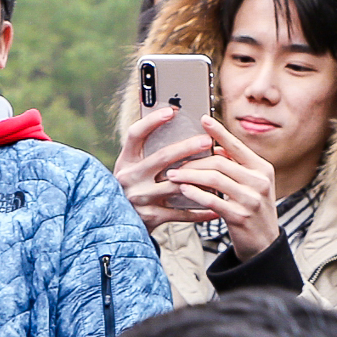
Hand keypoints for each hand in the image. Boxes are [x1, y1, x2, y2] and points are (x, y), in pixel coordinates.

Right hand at [113, 108, 215, 231]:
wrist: (118, 226)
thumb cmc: (132, 190)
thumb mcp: (132, 170)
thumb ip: (148, 154)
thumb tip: (175, 127)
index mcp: (126, 161)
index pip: (135, 134)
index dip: (152, 122)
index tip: (171, 111)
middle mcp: (130, 178)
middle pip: (162, 157)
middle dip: (187, 147)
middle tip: (207, 140)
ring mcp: (140, 198)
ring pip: (176, 185)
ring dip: (199, 178)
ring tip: (218, 172)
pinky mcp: (150, 217)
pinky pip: (181, 213)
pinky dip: (200, 210)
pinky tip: (215, 207)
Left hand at [166, 116, 282, 258]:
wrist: (264, 244)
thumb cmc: (253, 211)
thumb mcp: (252, 185)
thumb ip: (238, 167)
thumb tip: (219, 148)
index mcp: (262, 169)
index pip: (237, 146)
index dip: (219, 132)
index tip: (203, 119)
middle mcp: (259, 181)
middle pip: (221, 162)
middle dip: (194, 161)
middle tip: (174, 162)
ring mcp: (251, 199)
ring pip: (215, 179)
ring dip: (190, 176)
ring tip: (173, 175)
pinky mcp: (240, 216)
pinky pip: (213, 200)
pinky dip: (196, 194)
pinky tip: (183, 190)